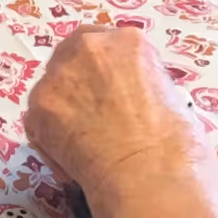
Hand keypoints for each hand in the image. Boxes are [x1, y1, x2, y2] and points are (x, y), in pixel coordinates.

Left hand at [24, 26, 214, 217]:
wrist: (153, 176)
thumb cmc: (179, 147)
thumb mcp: (171, 98)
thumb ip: (142, 86)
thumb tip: (130, 101)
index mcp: (128, 42)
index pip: (105, 42)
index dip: (103, 69)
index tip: (106, 90)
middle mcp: (88, 48)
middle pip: (71, 56)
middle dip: (77, 84)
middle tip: (90, 117)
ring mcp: (59, 76)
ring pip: (51, 89)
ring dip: (62, 113)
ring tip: (84, 147)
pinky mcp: (38, 107)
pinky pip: (38, 123)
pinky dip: (50, 143)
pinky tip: (72, 166)